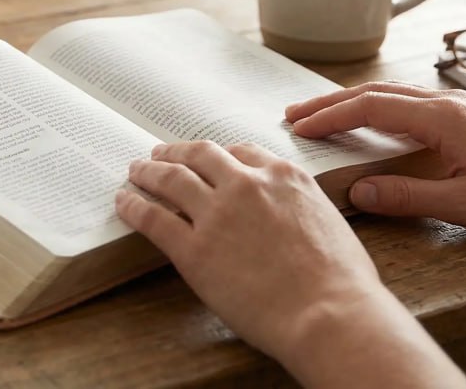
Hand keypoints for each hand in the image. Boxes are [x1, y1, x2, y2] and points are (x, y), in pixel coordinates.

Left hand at [114, 141, 381, 358]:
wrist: (328, 313)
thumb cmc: (342, 282)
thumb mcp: (329, 222)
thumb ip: (301, 208)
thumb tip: (291, 218)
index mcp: (284, 176)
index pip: (242, 153)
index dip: (220, 155)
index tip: (207, 159)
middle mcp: (246, 185)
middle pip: (201, 155)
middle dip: (178, 152)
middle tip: (161, 153)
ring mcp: (217, 214)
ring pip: (171, 179)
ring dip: (149, 171)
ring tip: (136, 170)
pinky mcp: (193, 249)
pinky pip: (153, 218)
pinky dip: (134, 205)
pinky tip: (123, 202)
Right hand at [286, 81, 465, 236]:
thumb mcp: (465, 204)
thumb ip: (407, 197)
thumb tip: (358, 192)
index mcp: (443, 118)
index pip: (371, 107)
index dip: (331, 116)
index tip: (298, 128)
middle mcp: (447, 104)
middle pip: (376, 93)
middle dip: (331, 103)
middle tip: (293, 116)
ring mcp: (458, 109)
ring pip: (392, 95)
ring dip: (353, 103)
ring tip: (321, 116)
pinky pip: (409, 105)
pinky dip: (378, 108)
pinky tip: (370, 123)